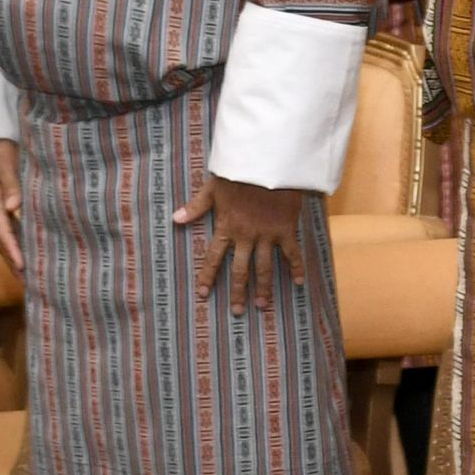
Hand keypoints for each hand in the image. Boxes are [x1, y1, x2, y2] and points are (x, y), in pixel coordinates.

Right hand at [0, 137, 23, 274]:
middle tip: (28, 283)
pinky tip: (30, 252)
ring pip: (6, 239)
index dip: (13, 251)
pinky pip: (10, 230)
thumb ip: (12, 185)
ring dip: (16, 256)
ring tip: (29, 276)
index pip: (4, 233)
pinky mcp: (2, 206)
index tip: (23, 267)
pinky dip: (19, 243)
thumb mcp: (6, 165)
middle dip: (14, 262)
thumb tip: (13, 208)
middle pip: (3, 242)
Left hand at [174, 174, 307, 310]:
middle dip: (238, 292)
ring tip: (262, 305)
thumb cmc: (238, 173)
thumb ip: (196, 207)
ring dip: (263, 288)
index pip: (213, 258)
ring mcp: (267, 235)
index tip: (202, 294)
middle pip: (240, 270)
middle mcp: (246, 236)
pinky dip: (296, 267)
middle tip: (238, 311)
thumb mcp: (213, 188)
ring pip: (265, 267)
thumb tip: (175, 220)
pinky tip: (299, 282)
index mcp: (227, 227)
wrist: (268, 163)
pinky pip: (291, 253)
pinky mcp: (285, 229)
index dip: (207, 276)